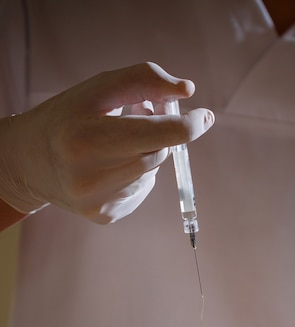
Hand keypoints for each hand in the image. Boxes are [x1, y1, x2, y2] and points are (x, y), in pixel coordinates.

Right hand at [0, 62, 213, 223]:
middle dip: (159, 133)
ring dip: (145, 153)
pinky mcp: (105, 217)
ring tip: (113, 143)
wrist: (30, 161)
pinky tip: (108, 168)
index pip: (159, 135)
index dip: (189, 125)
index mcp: (88, 138)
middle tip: (140, 115)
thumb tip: (189, 92)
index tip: (204, 116)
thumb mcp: (98, 89)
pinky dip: (136, 175)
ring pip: (152, 173)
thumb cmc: (67, 117)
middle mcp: (92, 177)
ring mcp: (99, 202)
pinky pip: (142, 191)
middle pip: (158, 153)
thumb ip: (144, 80)